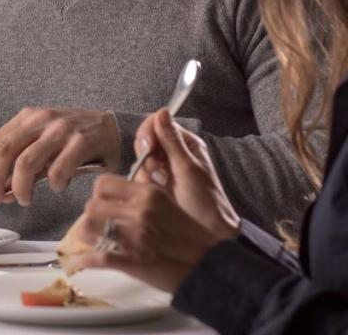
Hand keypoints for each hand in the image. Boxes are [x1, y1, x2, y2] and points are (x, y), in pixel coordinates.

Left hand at [0, 108, 120, 206]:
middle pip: (4, 151)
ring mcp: (61, 130)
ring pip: (26, 163)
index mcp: (27, 118)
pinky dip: (53, 184)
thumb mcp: (43, 140)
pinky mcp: (81, 142)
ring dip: (20, 188)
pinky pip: (57, 170)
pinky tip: (57, 186)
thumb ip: (22, 162)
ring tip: (25, 199)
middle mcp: (41, 120)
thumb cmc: (75, 137)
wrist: (113, 126)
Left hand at [67, 175, 226, 292]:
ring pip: (89, 229)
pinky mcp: (133, 261)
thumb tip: (121, 197)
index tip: (102, 203)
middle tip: (95, 225)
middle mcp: (138, 211)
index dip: (98, 194)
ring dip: (86, 237)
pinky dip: (86, 261)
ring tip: (90, 241)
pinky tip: (82, 262)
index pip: (104, 183)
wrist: (209, 264)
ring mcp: (134, 237)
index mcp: (148, 194)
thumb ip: (144, 197)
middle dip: (90, 217)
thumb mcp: (168, 204)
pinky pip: (98, 258)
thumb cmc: (192, 236)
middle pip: (92, 206)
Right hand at [135, 109, 239, 241]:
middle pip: (146, 142)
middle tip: (160, 174)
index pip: (158, 124)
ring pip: (141, 161)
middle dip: (148, 158)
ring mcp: (164, 171)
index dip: (148, 133)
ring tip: (164, 187)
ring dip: (148, 175)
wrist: (207, 235)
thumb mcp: (187, 168)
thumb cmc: (205, 202)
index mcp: (186, 144)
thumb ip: (172, 141)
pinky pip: (140, 178)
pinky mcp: (155, 186)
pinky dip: (146, 186)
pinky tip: (160, 195)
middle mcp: (174, 154)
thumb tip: (162, 111)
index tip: (147, 147)